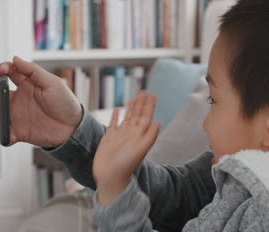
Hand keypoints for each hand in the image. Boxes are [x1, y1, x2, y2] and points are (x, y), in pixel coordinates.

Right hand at [0, 56, 82, 147]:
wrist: (73, 127)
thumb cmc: (65, 103)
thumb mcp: (52, 82)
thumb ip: (33, 70)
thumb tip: (15, 58)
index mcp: (27, 85)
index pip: (9, 73)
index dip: (2, 69)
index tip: (0, 71)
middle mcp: (19, 99)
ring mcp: (18, 115)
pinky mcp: (19, 131)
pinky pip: (5, 134)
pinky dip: (4, 135)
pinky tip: (12, 135)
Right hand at [93, 91, 159, 206]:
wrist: (110, 177)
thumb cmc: (126, 165)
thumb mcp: (140, 150)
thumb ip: (150, 136)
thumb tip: (159, 122)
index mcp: (139, 134)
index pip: (146, 116)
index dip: (149, 105)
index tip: (152, 94)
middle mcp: (131, 133)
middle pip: (138, 114)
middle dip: (141, 103)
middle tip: (145, 91)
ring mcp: (120, 135)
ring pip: (127, 117)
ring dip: (131, 107)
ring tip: (135, 97)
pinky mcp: (109, 138)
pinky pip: (113, 123)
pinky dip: (116, 116)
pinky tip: (117, 109)